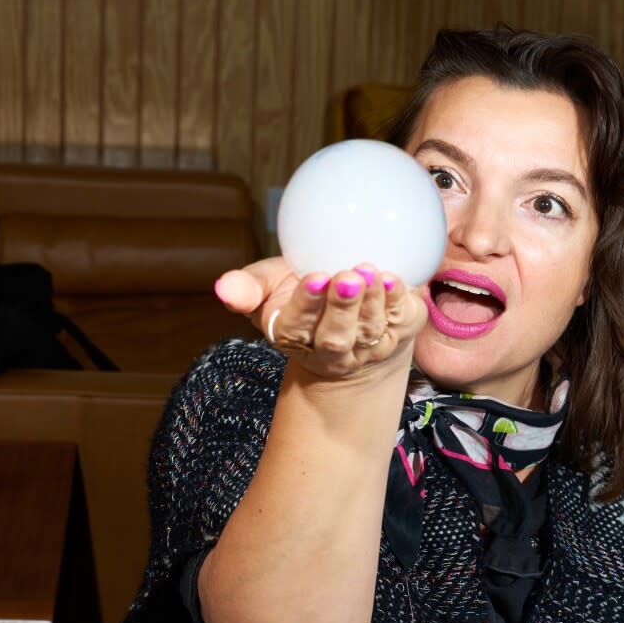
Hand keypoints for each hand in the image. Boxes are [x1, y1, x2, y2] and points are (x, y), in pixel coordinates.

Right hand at [215, 257, 426, 380]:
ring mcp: (369, 347)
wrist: (354, 319)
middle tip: (346, 276)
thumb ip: (248, 287)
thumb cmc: (307, 296)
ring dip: (372, 302)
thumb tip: (223, 288)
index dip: (307, 304)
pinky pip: (400, 321)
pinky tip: (393, 279)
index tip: (316, 277)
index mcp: (295, 337)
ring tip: (369, 271)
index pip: (297, 327)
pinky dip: (399, 301)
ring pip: (369, 330)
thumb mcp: (271, 287)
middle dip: (341, 308)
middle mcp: (332, 350)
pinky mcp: (400, 333)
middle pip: (336, 336)